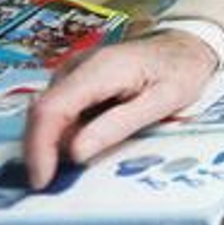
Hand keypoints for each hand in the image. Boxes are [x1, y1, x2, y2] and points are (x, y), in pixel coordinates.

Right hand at [24, 30, 219, 188]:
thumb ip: (119, 124)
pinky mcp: (75, 80)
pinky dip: (68, 132)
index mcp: (100, 68)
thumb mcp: (163, 100)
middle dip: (45, 151)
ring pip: (48, 115)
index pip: (50, 109)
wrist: (185, 45)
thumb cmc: (180, 69)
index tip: (42, 179)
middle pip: (42, 114)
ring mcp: (73, 72)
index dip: (39, 147)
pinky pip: (61, 112)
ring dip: (57, 142)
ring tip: (94, 150)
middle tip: (63, 178)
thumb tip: (76, 151)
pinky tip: (94, 137)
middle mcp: (78, 66)